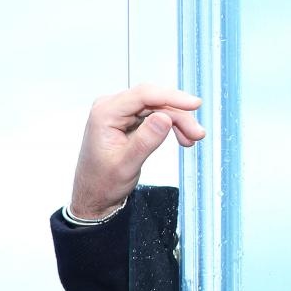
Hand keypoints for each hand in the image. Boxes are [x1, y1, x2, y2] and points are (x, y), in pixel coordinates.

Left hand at [69, 84, 205, 219]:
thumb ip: (145, 141)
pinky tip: (182, 137)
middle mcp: (110, 107)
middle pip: (154, 100)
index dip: (172, 97)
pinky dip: (170, 125)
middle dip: (179, 115)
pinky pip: (154, 114)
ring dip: (178, 121)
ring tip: (192, 139)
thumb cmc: (102, 183)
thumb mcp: (126, 165)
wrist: (94, 195)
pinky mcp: (127, 119)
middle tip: (197, 134)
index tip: (195, 104)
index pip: (143, 95)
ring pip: (158, 107)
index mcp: (104, 114)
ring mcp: (119, 112)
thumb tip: (165, 117)